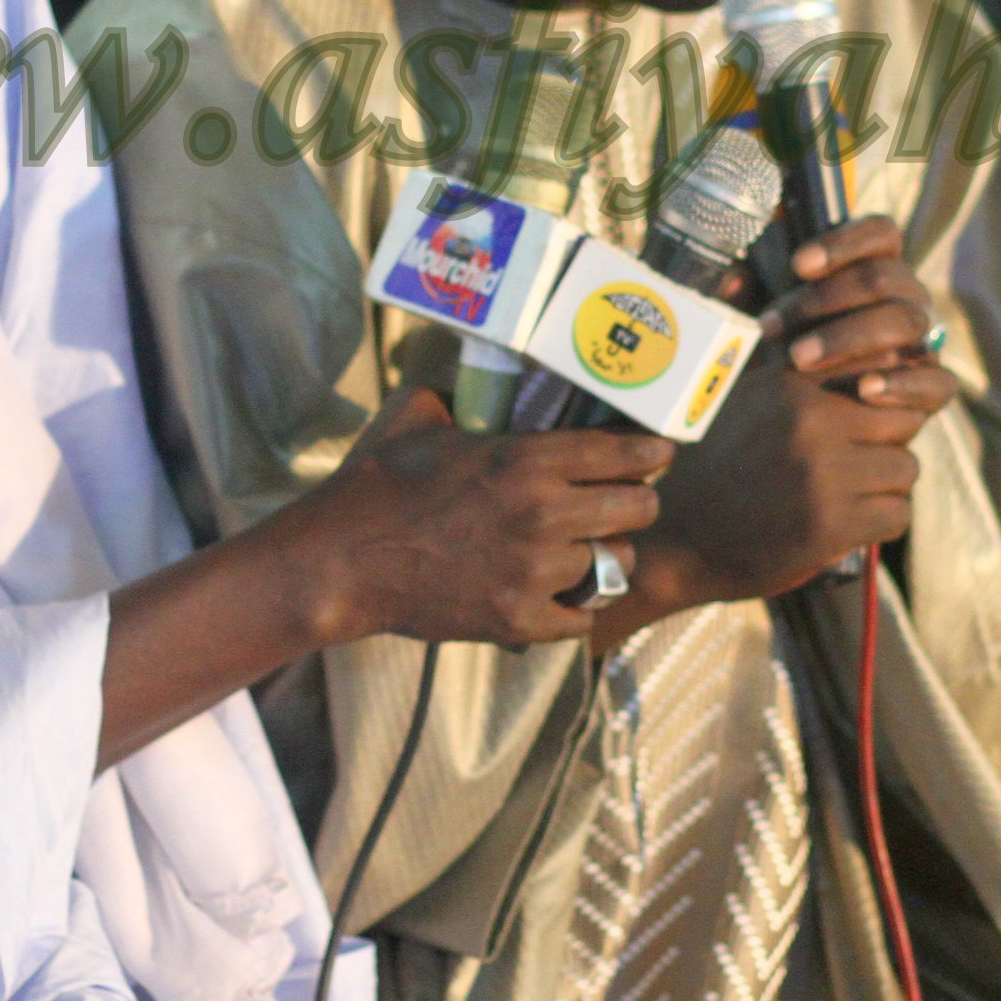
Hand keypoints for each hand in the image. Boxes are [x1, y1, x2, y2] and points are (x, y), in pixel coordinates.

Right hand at [281, 382, 670, 647]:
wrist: (341, 561)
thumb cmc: (377, 483)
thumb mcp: (419, 415)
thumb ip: (463, 396)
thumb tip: (477, 379)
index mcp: (526, 460)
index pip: (625, 453)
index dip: (651, 453)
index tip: (658, 454)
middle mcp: (544, 515)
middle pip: (639, 509)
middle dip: (634, 503)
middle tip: (621, 503)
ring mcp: (535, 573)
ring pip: (617, 565)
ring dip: (606, 557)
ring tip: (586, 551)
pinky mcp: (520, 620)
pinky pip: (583, 618)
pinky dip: (575, 608)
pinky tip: (559, 595)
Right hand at [618, 217, 951, 629]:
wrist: (680, 538)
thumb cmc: (712, 460)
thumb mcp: (731, 389)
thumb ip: (765, 346)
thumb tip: (742, 273)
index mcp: (792, 382)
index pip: (879, 363)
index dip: (880, 390)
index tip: (868, 408)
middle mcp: (812, 420)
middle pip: (903, 416)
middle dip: (886, 439)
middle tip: (855, 458)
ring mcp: (825, 474)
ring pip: (904, 468)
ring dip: (882, 484)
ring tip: (844, 492)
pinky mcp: (833, 525)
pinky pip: (897, 515)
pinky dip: (877, 523)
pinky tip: (842, 524)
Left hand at [766, 215, 958, 408]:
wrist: (803, 426)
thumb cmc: (786, 358)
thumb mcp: (765, 323)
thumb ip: (751, 297)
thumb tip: (736, 280)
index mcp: (875, 270)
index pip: (882, 234)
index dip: (845, 241)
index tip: (797, 265)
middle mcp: (906, 299)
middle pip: (887, 277)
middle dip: (826, 297)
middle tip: (772, 327)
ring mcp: (924, 342)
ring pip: (906, 321)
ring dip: (849, 336)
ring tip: (798, 359)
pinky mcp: (932, 388)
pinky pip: (939, 382)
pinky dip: (903, 383)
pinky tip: (865, 390)